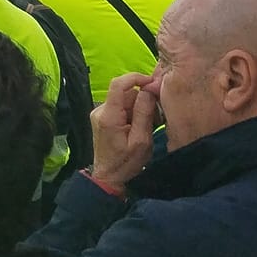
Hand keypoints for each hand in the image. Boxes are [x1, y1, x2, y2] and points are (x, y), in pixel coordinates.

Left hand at [90, 71, 158, 191]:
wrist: (109, 177)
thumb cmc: (126, 163)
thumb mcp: (141, 140)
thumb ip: (144, 113)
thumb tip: (149, 89)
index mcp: (109, 115)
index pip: (118, 84)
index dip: (136, 78)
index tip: (153, 83)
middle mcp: (101, 110)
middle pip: (126, 93)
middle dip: (144, 101)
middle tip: (156, 118)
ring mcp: (100, 114)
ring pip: (125, 100)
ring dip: (140, 109)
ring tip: (148, 127)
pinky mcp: (103, 118)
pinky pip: (122, 108)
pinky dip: (133, 114)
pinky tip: (140, 128)